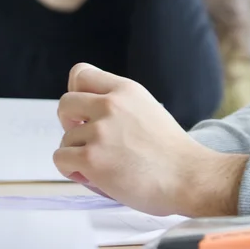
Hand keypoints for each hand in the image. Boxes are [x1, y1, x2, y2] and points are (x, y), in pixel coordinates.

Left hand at [53, 63, 246, 216]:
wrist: (188, 176)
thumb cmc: (171, 151)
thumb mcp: (148, 109)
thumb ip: (120, 105)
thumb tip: (84, 116)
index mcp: (126, 90)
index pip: (81, 73)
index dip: (78, 93)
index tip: (87, 113)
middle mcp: (111, 104)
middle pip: (65, 103)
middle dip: (70, 123)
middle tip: (88, 139)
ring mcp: (100, 131)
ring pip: (64, 138)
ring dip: (78, 153)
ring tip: (104, 164)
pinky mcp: (91, 158)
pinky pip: (61, 159)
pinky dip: (72, 170)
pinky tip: (95, 175)